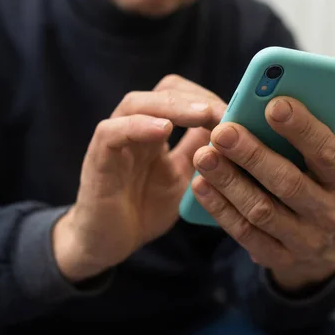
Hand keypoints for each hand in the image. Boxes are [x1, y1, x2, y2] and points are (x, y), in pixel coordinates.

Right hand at [54, 75, 226, 281]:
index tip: (236, 113)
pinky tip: (164, 130)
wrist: (108, 243)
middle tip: (223, 112)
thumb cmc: (144, 209)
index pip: (180, 95)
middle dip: (196, 98)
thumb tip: (231, 131)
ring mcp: (113, 141)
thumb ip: (199, 153)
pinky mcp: (98, 159)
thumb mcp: (184, 179)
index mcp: (155, 131)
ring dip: (172, 106)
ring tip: (202, 115)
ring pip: (136, 104)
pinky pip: (112, 132)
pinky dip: (138, 126)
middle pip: (162, 91)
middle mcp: (133, 128)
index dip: (207, 98)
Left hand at [191, 97, 334, 291]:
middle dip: (253, 155)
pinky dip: (219, 208)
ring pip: (261, 210)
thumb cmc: (327, 188)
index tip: (274, 104)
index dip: (302, 128)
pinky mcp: (276, 257)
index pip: (327, 153)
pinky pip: (244, 232)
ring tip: (204, 155)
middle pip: (288, 183)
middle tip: (223, 131)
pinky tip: (201, 184)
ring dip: (229, 181)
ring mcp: (303, 240)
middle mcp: (328, 213)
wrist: (324, 251)